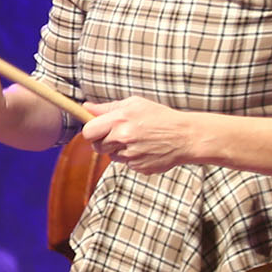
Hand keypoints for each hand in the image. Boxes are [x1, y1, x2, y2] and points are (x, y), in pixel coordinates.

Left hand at [79, 96, 215, 173]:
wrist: (186, 136)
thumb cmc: (160, 117)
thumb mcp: (135, 105)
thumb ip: (107, 108)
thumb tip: (85, 108)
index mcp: (120, 120)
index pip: (88, 131)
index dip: (91, 131)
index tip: (97, 130)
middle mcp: (124, 138)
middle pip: (96, 146)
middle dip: (103, 142)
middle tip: (117, 135)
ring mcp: (131, 155)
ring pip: (111, 156)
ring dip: (118, 150)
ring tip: (136, 140)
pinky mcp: (139, 167)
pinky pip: (126, 164)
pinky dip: (132, 158)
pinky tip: (145, 149)